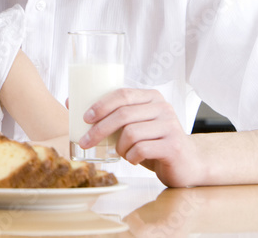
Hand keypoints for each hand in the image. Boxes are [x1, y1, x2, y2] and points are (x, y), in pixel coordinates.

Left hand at [79, 88, 202, 186]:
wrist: (188, 163)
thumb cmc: (153, 142)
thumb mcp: (133, 125)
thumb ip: (110, 114)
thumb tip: (69, 101)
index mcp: (152, 97)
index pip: (123, 94)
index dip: (101, 104)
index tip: (84, 118)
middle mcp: (163, 107)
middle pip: (123, 114)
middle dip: (99, 129)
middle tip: (86, 142)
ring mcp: (171, 126)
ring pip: (131, 133)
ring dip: (120, 147)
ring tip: (122, 153)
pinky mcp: (173, 146)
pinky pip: (142, 149)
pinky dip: (131, 157)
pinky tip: (134, 159)